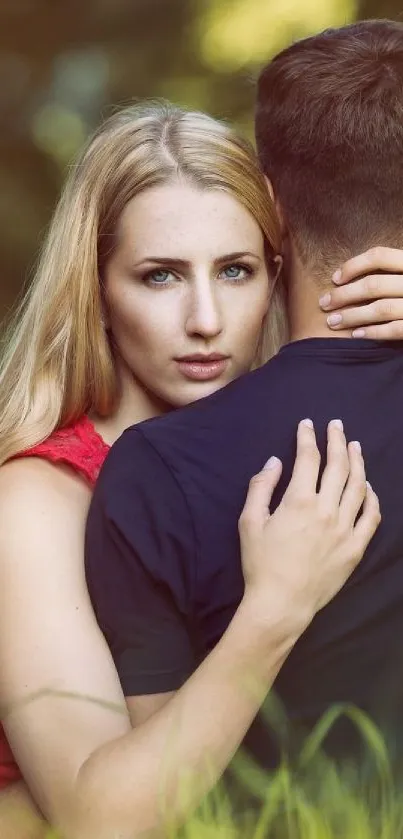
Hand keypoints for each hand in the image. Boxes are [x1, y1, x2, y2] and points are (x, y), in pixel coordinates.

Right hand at [238, 419, 379, 633]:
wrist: (281, 603)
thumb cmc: (260, 563)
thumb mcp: (250, 522)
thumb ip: (261, 487)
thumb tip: (274, 462)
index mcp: (299, 501)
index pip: (309, 458)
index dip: (308, 437)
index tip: (308, 425)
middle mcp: (327, 510)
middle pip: (338, 466)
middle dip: (337, 441)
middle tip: (336, 426)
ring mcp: (345, 529)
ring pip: (358, 487)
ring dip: (357, 463)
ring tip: (354, 447)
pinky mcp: (355, 547)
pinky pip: (370, 517)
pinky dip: (371, 498)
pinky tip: (368, 487)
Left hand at [318, 247, 402, 338]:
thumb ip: (389, 271)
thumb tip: (354, 273)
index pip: (379, 256)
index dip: (353, 266)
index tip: (335, 278)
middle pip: (374, 285)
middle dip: (344, 295)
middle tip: (324, 303)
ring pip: (381, 309)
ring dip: (352, 316)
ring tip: (332, 322)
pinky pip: (394, 330)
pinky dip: (373, 332)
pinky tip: (355, 335)